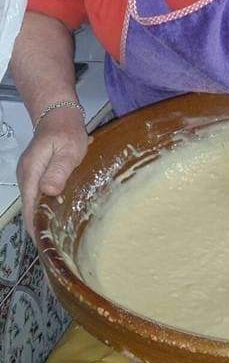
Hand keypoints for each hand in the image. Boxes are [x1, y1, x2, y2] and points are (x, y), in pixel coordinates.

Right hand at [17, 109, 88, 241]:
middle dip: (43, 228)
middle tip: (61, 247)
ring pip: (35, 204)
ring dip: (47, 218)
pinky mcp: (36, 175)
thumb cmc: (66, 131)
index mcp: (31, 173)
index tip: (49, 247)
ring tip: (63, 236)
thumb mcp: (68, 149)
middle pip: (31, 210)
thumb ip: (59, 169)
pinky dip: (49, 207)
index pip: (30, 209)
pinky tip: (62, 216)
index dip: (37, 230)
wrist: (58, 114)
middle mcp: (26, 178)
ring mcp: (29, 177)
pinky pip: (39, 196)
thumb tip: (48, 191)